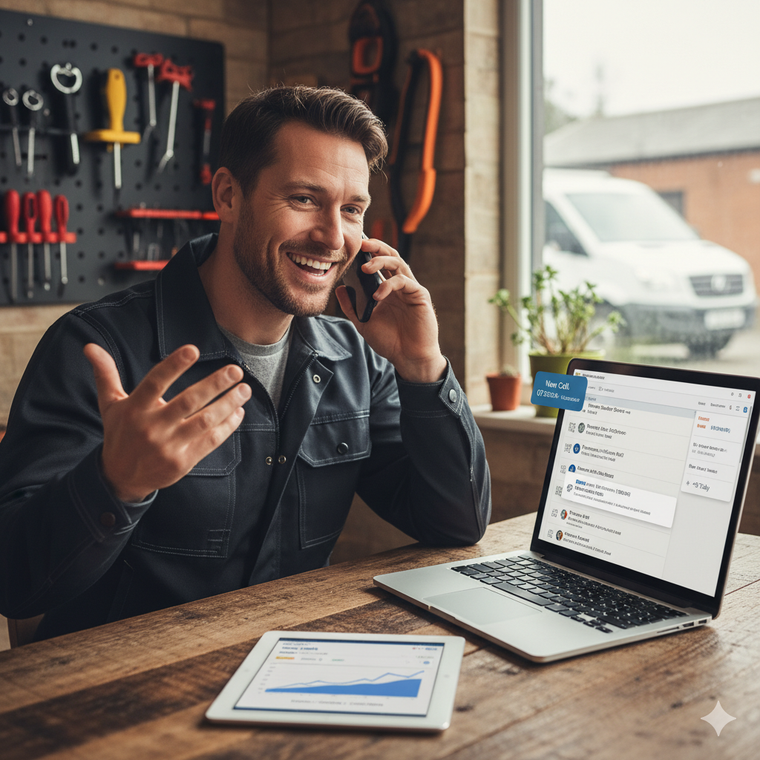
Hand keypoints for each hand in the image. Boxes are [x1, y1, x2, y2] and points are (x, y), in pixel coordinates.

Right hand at [84, 343, 250, 502]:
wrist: (121, 478)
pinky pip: (211, 441)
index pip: (155, 382)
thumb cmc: (120, 433)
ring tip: (244, 389)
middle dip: (215, 384)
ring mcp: (169, 445)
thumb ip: (106, 374)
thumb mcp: (110, 404)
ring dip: (228, 404)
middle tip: (235, 370)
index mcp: (135, 408)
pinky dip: (227, 426)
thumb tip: (90, 346)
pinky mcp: (183, 461)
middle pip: (188, 401)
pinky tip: (238, 411)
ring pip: (205, 421)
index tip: (193, 349)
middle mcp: (152, 426)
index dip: (174, 365)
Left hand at [335, 237, 446, 382]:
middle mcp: (400, 285)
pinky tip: (377, 295)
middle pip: (391, 256)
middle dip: (377, 247)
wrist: (409, 358)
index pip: (379, 263)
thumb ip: (351, 307)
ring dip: (381, 262)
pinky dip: (389, 285)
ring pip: (398, 264)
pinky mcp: (420, 296)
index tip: (354, 246)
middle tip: (362, 244)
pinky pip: (404, 282)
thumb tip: (340, 288)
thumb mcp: (364, 323)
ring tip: (365, 268)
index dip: (369, 252)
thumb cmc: (390, 341)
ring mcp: (411, 289)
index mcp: (388, 288)